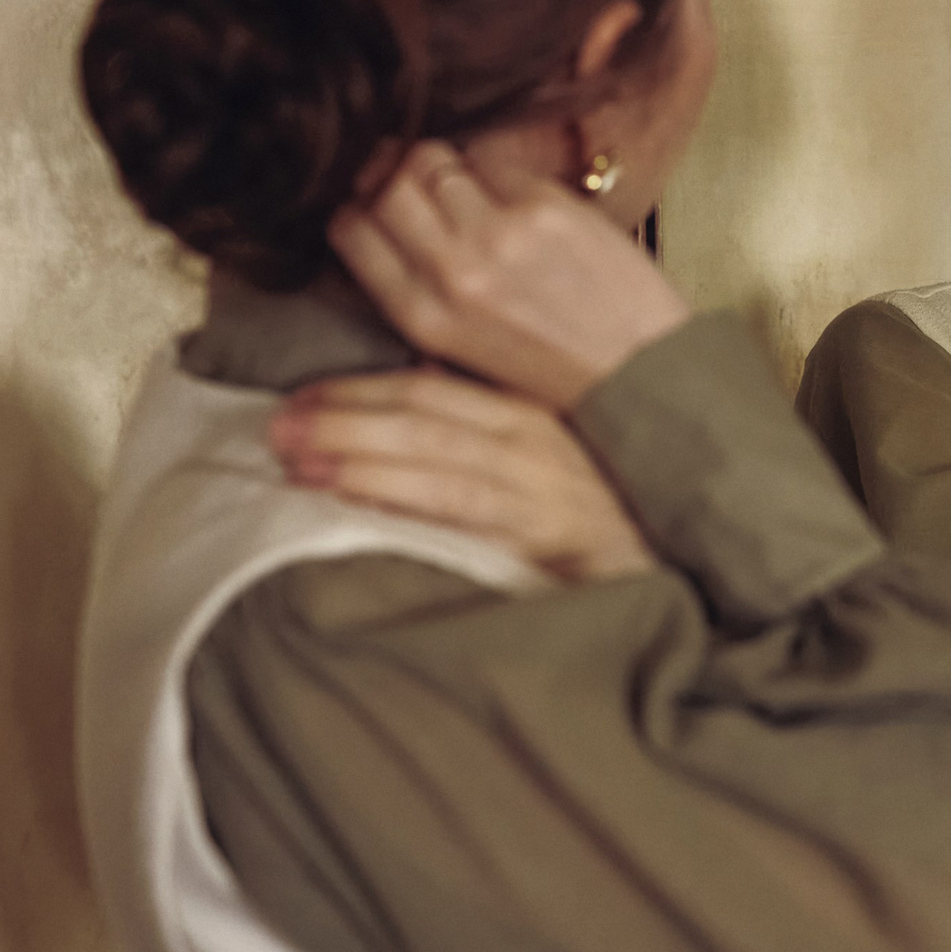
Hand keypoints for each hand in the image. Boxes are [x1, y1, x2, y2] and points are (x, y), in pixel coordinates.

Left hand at [267, 369, 655, 580]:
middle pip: (420, 410)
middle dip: (341, 414)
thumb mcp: (545, 457)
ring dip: (356, 451)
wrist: (674, 565)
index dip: (356, 390)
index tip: (299, 398)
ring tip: (295, 460)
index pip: (428, 386)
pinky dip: (400, 495)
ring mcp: (536, 483)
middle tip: (276, 426)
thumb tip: (409, 393)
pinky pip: (458, 507)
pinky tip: (355, 496)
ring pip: (431, 453)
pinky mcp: (543, 531)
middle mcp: (528, 436)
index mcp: (523, 410)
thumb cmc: (602, 515)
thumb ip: (483, 427)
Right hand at [329, 142, 689, 409]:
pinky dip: (490, 171)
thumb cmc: (546, 362)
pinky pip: (491, 162)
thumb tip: (375, 219)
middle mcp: (452, 271)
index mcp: (422, 314)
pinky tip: (506, 195)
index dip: (355, 205)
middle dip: (388, 171)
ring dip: (437, 165)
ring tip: (457, 185)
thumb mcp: (458, 347)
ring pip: (431, 159)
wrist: (633, 368)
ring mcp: (499, 233)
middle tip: (406, 176)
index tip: (370, 201)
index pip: (350, 228)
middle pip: (384, 182)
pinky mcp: (544, 206)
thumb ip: (413, 288)